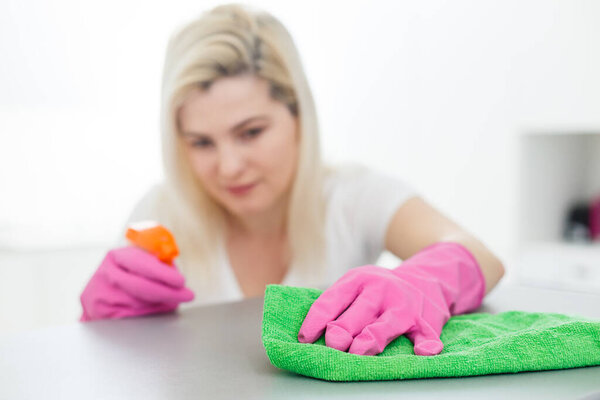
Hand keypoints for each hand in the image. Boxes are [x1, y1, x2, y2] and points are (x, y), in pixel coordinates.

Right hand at [80, 246, 194, 320]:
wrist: (99, 296)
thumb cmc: (126, 277)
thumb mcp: (140, 264)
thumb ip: (157, 264)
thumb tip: (175, 271)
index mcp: (116, 256)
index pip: (141, 263)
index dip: (163, 273)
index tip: (180, 281)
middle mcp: (105, 274)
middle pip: (139, 286)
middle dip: (167, 292)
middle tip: (186, 295)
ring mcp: (100, 295)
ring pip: (137, 303)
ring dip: (160, 304)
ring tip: (172, 302)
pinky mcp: (99, 314)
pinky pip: (129, 317)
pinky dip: (147, 315)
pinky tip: (157, 311)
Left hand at [297, 242, 484, 355]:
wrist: (427, 278)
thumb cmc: (379, 291)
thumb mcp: (357, 286)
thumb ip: (338, 307)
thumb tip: (309, 337)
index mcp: (357, 280)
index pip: (330, 301)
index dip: (315, 322)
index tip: (305, 339)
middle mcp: (380, 290)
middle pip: (356, 315)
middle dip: (341, 332)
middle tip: (332, 346)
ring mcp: (403, 305)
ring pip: (385, 325)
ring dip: (370, 339)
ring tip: (357, 352)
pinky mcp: (426, 321)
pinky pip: (426, 335)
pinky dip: (425, 345)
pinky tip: (421, 353)